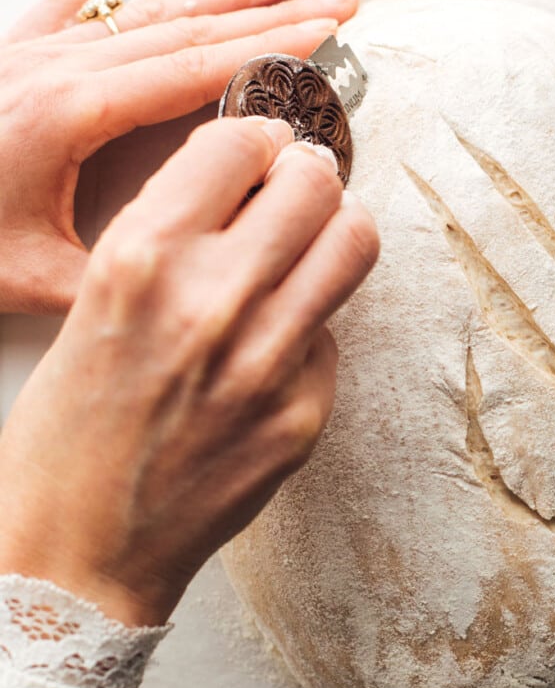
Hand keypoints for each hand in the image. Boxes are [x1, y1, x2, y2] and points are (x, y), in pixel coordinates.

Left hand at [0, 0, 355, 314]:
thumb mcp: (35, 280)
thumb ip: (123, 277)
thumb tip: (195, 278)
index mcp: (75, 116)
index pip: (197, 70)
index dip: (271, 50)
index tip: (329, 34)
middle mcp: (61, 69)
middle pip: (191, 28)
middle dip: (275, 13)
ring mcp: (36, 51)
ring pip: (150, 7)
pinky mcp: (14, 50)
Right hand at [0, 117, 379, 626]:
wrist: (77, 552)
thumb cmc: (67, 429)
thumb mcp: (92, 304)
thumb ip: (172, 239)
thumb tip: (248, 186)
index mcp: (142, 258)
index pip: (240, 142)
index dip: (259, 135)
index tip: (264, 145)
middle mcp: (214, 300)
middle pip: (316, 182)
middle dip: (309, 174)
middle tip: (298, 187)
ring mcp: (270, 362)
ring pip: (353, 243)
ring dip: (335, 230)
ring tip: (310, 245)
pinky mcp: (304, 414)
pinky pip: (332, 335)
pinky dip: (310, 327)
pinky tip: (272, 351)